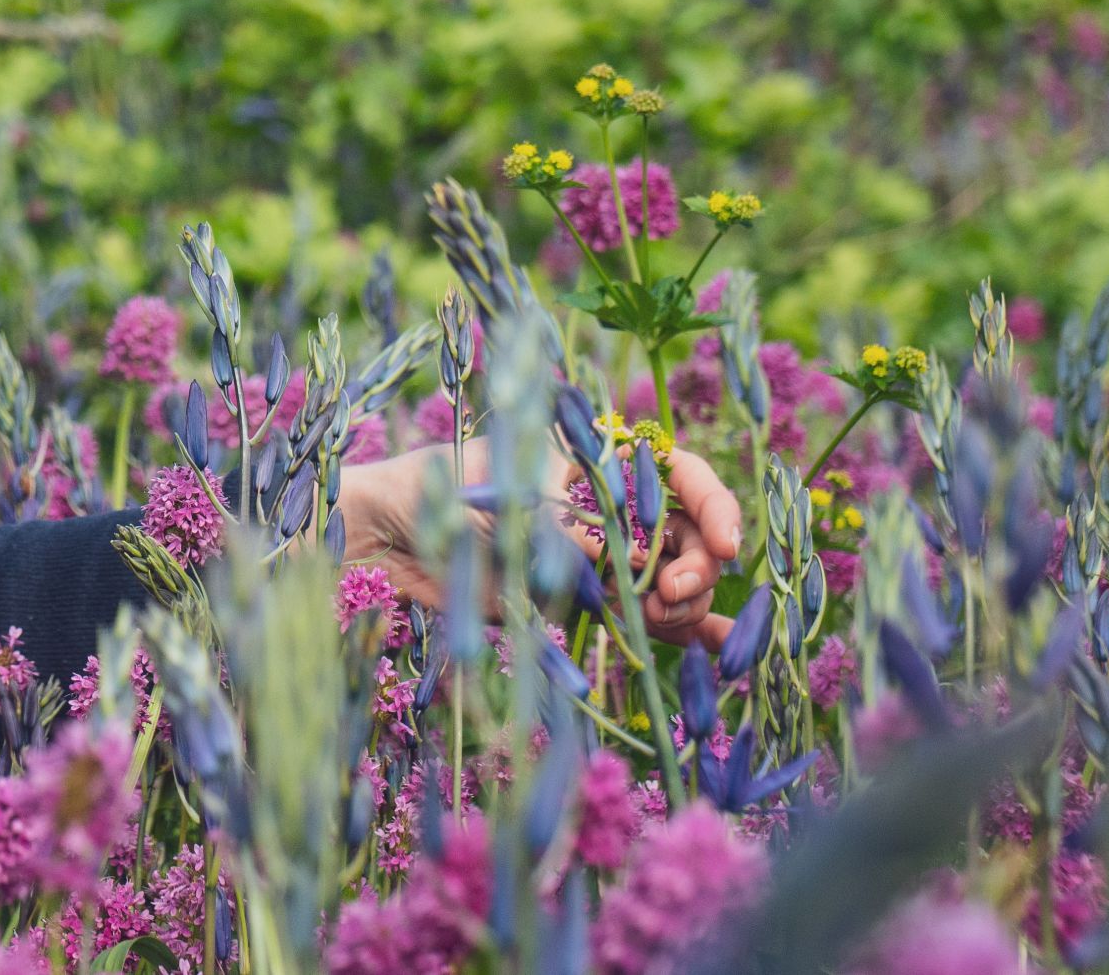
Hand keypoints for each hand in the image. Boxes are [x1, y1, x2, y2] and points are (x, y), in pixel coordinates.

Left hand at [334, 442, 744, 646]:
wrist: (383, 537)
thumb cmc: (437, 489)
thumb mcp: (511, 496)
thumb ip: (571, 528)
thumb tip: (633, 562)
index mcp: (594, 458)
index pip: (678, 474)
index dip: (712, 504)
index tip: (726, 543)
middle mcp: (606, 506)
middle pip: (687, 532)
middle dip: (697, 563)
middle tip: (670, 593)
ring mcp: (596, 556)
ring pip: (672, 579)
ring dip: (683, 603)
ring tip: (656, 617)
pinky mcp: (579, 601)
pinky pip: (642, 617)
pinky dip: (684, 632)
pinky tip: (724, 649)